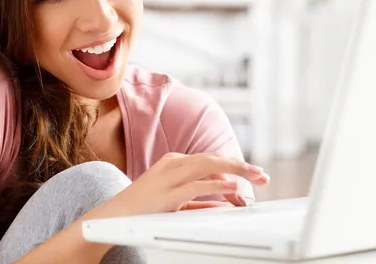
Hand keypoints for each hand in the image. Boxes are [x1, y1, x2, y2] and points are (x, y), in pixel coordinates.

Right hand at [99, 152, 268, 216]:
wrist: (113, 216)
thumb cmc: (143, 210)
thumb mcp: (176, 202)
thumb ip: (201, 202)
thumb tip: (227, 202)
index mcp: (175, 162)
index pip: (211, 160)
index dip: (235, 166)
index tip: (255, 174)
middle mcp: (172, 164)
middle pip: (213, 159)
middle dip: (241, 165)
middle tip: (262, 174)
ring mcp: (168, 176)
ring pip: (207, 165)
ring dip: (234, 170)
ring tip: (254, 176)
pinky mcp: (165, 193)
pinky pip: (193, 186)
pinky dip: (213, 186)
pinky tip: (229, 188)